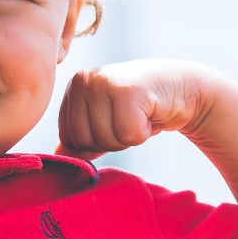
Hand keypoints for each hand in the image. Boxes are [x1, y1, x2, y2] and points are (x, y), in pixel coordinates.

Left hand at [53, 58, 217, 161]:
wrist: (182, 89)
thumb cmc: (140, 108)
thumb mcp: (104, 122)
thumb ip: (79, 139)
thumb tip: (55, 158)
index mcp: (74, 87)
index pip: (69, 138)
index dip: (95, 142)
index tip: (115, 122)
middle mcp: (84, 80)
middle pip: (85, 141)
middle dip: (112, 141)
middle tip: (130, 119)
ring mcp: (104, 82)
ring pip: (106, 139)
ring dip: (129, 136)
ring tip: (140, 115)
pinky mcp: (127, 90)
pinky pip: (128, 135)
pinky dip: (144, 132)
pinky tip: (150, 113)